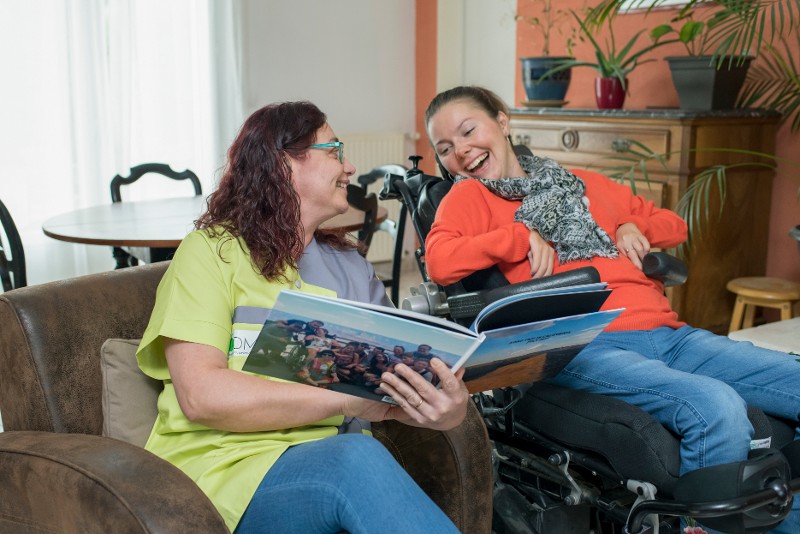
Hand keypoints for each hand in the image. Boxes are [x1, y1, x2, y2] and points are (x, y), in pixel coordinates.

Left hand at [351, 358, 468, 430]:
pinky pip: (405, 406)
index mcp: (455, 397)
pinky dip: (395, 396)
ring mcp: (430, 414)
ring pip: (411, 398)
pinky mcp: (420, 419)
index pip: (449, 382)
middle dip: (410, 377)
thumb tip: (456, 360)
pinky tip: (386, 387)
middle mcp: (442, 406)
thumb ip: (455, 376)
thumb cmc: (455, 399)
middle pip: (425, 389)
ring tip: (386, 376)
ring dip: (397, 386)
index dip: (442, 371)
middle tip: (398, 366)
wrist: (452, 422)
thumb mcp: (460, 388)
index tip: (433, 360)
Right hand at [528, 230, 554, 278]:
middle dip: (541, 277)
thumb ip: (537, 263)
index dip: (546, 277)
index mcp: (551, 253)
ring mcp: (544, 248)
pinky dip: (535, 268)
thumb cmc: (530, 245)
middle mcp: (550, 250)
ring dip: (538, 274)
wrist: (525, 232)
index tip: (540, 283)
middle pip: (548, 268)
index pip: (551, 268)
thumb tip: (537, 274)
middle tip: (535, 282)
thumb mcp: (535, 256)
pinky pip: (538, 260)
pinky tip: (532, 271)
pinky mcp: (538, 246)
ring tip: (532, 277)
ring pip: (543, 266)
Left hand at [616, 222, 649, 269]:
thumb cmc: (622, 240)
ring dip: (644, 256)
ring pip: (640, 249)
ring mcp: (634, 238)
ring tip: (645, 260)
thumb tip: (632, 265)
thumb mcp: (620, 246)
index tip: (638, 270)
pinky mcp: (640, 235)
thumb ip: (624, 254)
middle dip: (639, 262)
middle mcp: (626, 241)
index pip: (627, 257)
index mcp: (620, 246)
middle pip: (634, 254)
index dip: (634, 264)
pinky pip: (646, 243)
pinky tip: (646, 252)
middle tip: (643, 268)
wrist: (625, 226)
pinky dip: (647, 249)